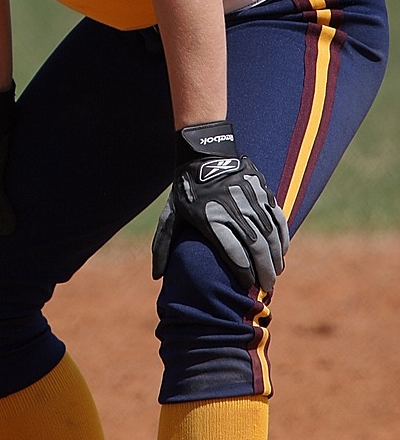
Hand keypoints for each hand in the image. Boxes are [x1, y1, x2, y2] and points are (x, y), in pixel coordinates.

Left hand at [151, 120, 289, 292]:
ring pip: (270, 234)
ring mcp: (250, 199)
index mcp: (211, 218)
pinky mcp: (262, 190)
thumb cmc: (186, 188)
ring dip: (275, 257)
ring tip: (275, 274)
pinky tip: (282, 251)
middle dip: (264, 271)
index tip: (246, 287)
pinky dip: (282, 236)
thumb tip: (157, 276)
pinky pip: (278, 217)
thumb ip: (163, 244)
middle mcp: (234, 209)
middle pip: (257, 247)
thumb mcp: (172, 214)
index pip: (234, 254)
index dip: (243, 274)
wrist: (204, 152)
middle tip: (266, 288)